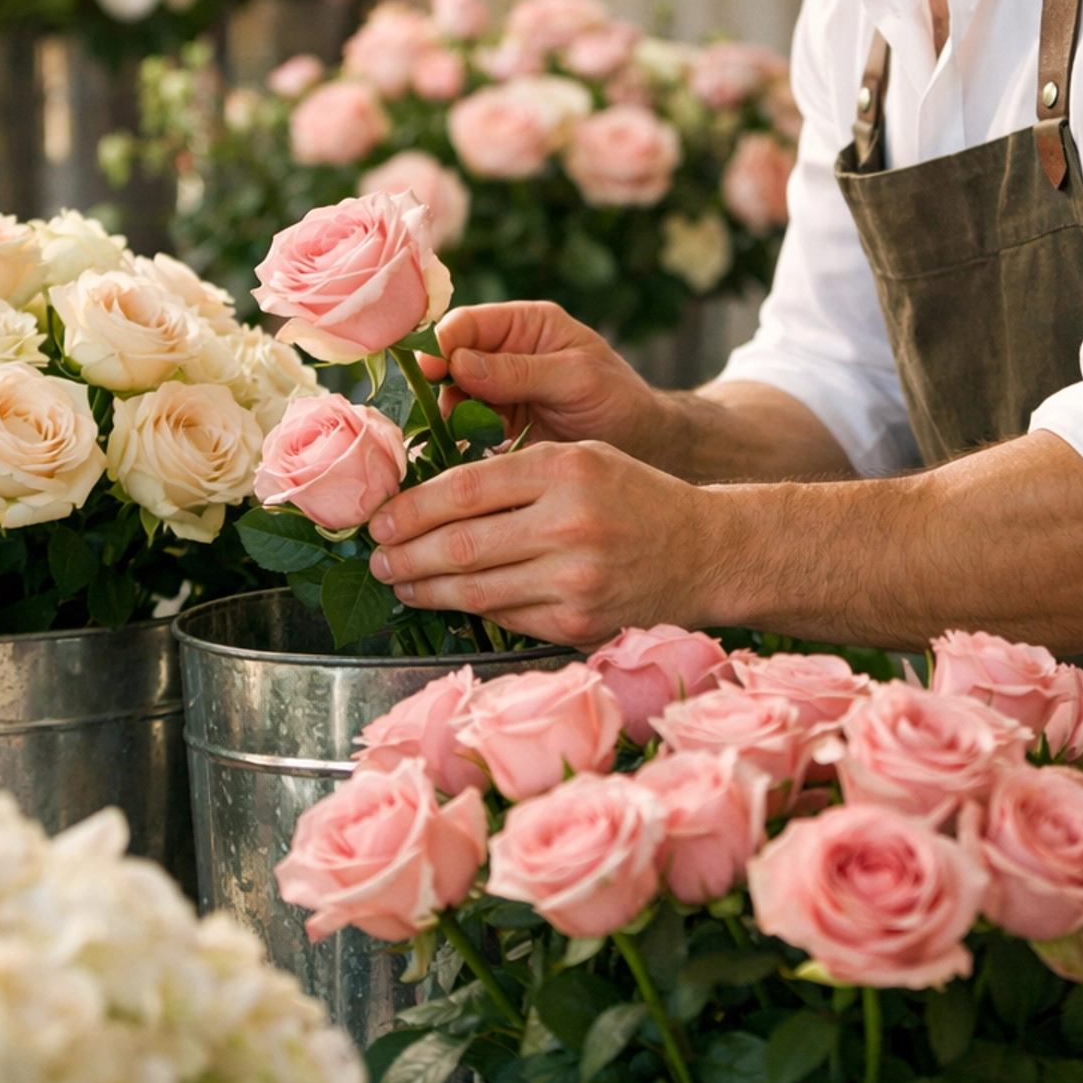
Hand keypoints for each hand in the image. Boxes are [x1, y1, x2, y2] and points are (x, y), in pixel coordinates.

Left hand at [368, 439, 729, 647]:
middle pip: (461, 544)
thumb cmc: (634, 498)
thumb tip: (429, 499)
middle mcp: (569, 523)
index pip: (465, 489)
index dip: (412, 508)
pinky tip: (450, 601)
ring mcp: (574, 580)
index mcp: (565, 468)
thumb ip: (514, 471)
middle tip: (377, 557)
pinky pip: (505, 617)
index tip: (381, 519)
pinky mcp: (578, 623)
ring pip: (475, 589)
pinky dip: (471, 610)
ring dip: (426, 589)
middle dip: (406, 554)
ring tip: (400, 582)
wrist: (706, 551)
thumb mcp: (581, 458)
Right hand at [428, 301, 680, 462]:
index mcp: (525, 325)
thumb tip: (459, 363)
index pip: (467, 324)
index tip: (427, 370)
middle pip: (448, 361)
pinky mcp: (496, 429)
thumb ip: (522, 370)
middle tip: (437, 414)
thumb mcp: (578, 378)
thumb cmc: (620, 400)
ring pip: (449, 398)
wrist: (644, 448)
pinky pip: (462, 431)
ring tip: (450, 439)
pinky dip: (454, 442)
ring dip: (444, 418)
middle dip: (437, 385)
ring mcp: (497, 393)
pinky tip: (453, 456)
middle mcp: (504, 354)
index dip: (440, 343)